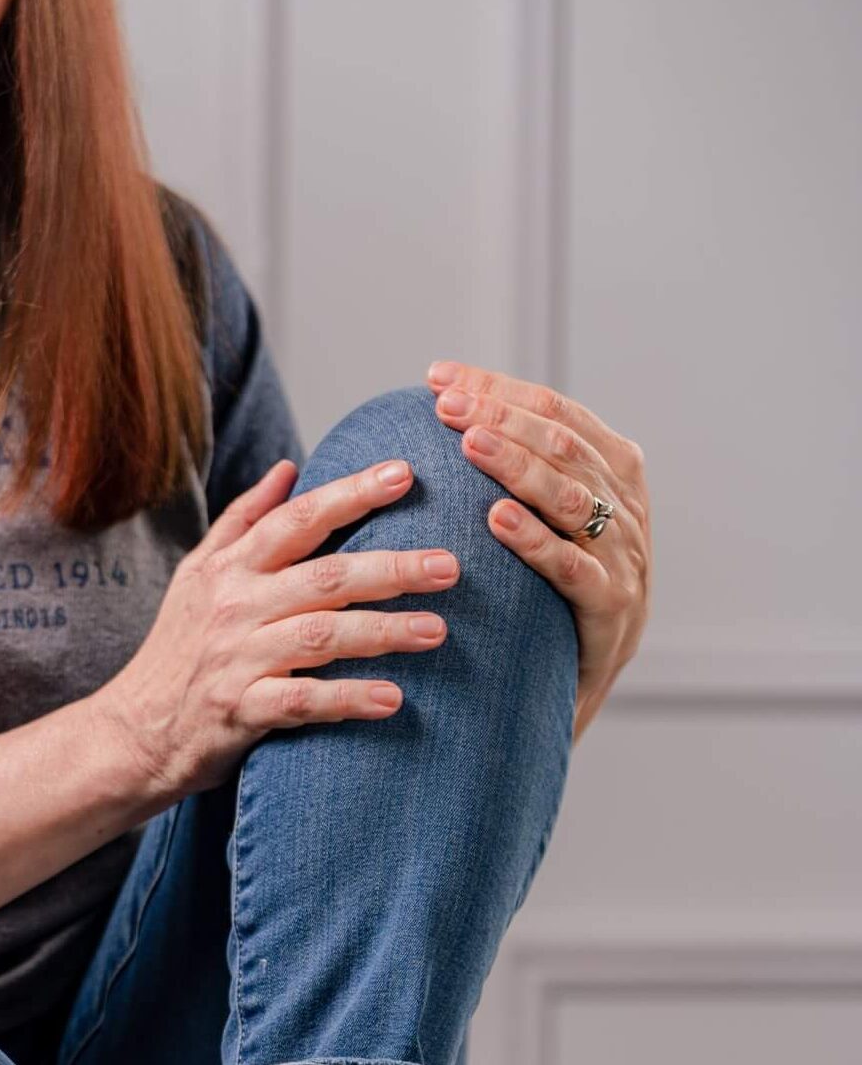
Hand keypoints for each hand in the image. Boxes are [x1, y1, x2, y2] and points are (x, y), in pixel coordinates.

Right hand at [100, 456, 461, 803]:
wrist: (134, 730)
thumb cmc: (177, 648)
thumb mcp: (198, 574)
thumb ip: (244, 520)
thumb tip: (288, 469)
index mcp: (231, 568)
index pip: (298, 520)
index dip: (350, 494)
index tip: (403, 474)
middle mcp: (236, 606)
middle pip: (323, 578)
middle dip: (390, 567)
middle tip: (449, 565)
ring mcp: (238, 658)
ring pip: (320, 637)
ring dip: (382, 632)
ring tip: (438, 630)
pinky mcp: (241, 709)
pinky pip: (302, 702)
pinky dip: (347, 699)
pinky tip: (392, 698)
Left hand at [426, 360, 651, 743]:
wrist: (574, 687)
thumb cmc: (544, 592)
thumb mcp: (545, 521)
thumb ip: (516, 471)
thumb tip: (443, 404)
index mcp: (614, 476)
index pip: (557, 413)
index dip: (497, 388)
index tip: (437, 376)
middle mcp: (627, 511)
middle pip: (565, 446)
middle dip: (501, 416)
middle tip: (444, 405)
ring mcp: (626, 563)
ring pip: (573, 499)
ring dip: (518, 465)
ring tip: (468, 442)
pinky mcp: (613, 614)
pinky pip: (573, 570)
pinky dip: (535, 539)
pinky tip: (496, 517)